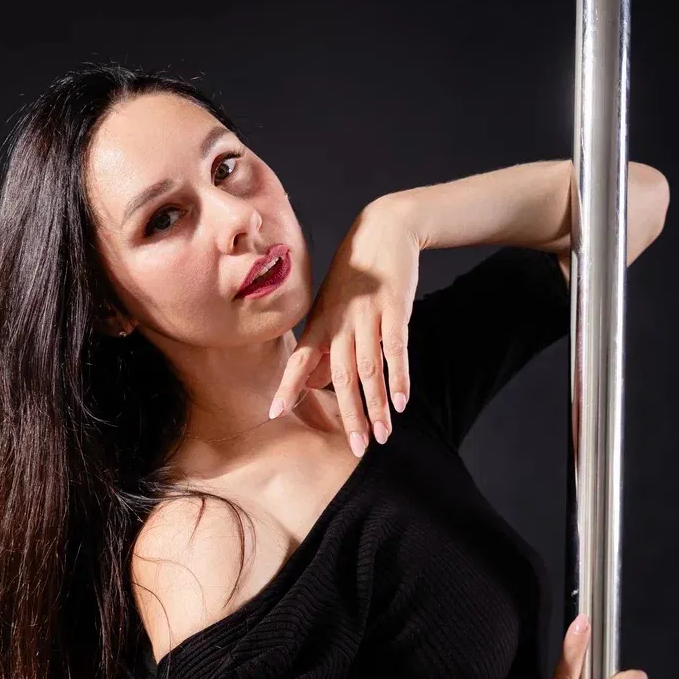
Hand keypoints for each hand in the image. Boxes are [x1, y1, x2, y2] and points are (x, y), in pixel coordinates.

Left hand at [268, 198, 421, 456]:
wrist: (384, 230)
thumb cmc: (355, 277)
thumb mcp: (331, 308)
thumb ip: (322, 348)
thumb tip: (312, 386)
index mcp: (320, 323)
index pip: (299, 359)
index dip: (287, 386)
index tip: (276, 413)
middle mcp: (340, 322)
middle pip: (342, 377)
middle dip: (350, 416)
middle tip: (356, 448)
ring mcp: (368, 317)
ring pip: (370, 371)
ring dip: (377, 407)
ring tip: (382, 437)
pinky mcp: (395, 310)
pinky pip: (396, 351)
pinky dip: (400, 378)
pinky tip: (402, 403)